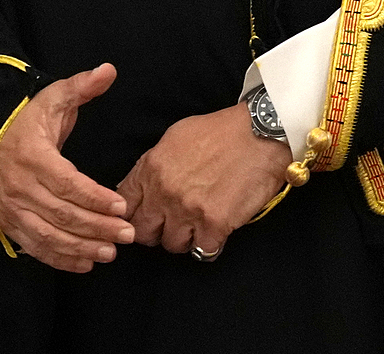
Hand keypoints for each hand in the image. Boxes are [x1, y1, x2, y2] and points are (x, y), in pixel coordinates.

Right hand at [0, 64, 133, 272]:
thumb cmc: (28, 123)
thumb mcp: (52, 100)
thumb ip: (81, 87)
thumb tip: (109, 70)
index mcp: (31, 155)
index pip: (66, 182)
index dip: (95, 197)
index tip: (121, 206)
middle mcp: (18, 185)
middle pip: (62, 213)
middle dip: (98, 226)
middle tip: (127, 234)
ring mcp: (11, 208)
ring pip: (50, 235)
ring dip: (82, 247)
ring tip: (111, 252)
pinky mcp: (10, 224)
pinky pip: (36, 247)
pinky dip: (61, 259)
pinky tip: (86, 262)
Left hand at [115, 102, 290, 258]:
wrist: (259, 134)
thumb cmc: (219, 133)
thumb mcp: (174, 139)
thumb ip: (151, 165)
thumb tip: (135, 187)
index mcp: (151, 168)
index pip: (124, 205)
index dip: (131, 214)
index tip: (142, 217)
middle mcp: (165, 192)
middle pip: (142, 232)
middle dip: (154, 231)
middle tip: (169, 225)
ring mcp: (188, 210)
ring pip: (172, 245)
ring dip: (184, 239)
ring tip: (196, 225)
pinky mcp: (215, 224)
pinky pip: (203, 251)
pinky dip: (209, 245)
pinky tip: (215, 231)